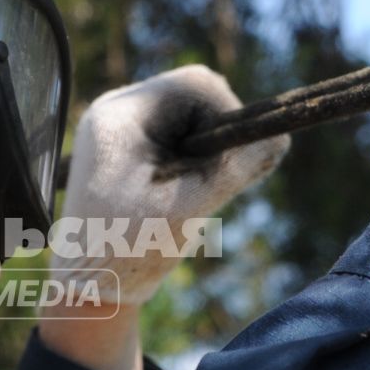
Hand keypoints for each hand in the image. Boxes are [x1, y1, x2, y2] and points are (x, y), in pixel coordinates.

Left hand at [52, 64, 288, 306]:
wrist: (89, 284)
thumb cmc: (129, 247)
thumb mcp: (190, 205)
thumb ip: (235, 167)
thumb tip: (280, 138)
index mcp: (120, 116)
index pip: (195, 85)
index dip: (228, 114)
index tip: (235, 160)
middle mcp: (116, 112)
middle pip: (193, 98)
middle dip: (217, 137)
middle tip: (217, 182)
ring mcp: (121, 130)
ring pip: (189, 120)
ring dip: (206, 153)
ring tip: (194, 196)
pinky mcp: (129, 151)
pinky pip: (177, 139)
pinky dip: (193, 163)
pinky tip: (182, 196)